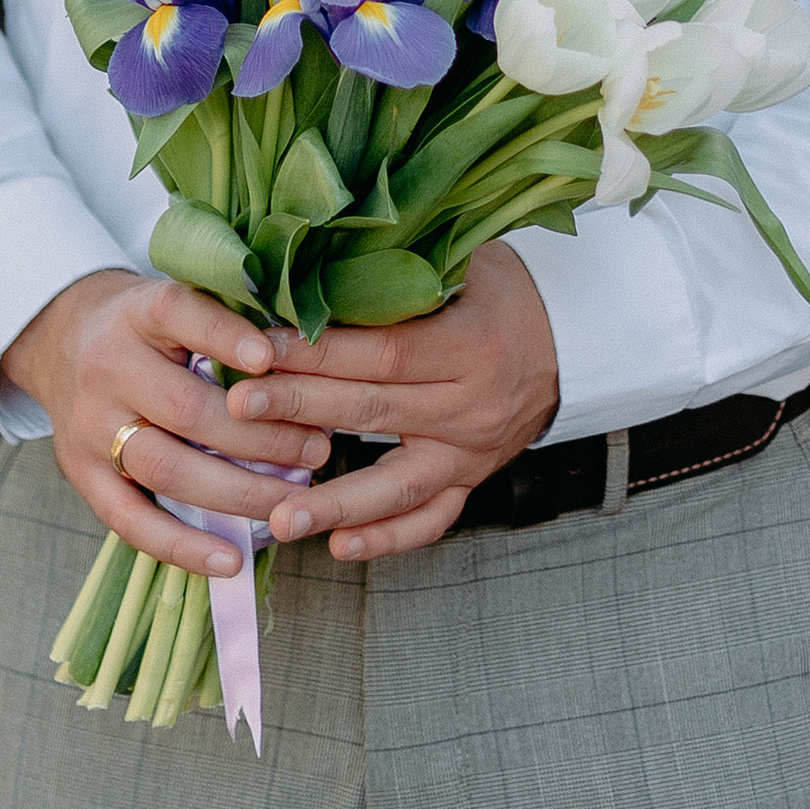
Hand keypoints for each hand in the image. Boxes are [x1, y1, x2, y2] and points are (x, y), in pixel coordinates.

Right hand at [0, 268, 334, 580]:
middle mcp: (107, 367)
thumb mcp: (177, 298)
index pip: (179, 314)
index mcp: (137, 312)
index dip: (224, 336)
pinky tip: (231, 560)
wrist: (63, 340)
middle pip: (185, 408)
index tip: (269, 358)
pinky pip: (131, 521)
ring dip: (237, 493)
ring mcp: (90, 426)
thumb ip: (228, 316)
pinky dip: (183, 547)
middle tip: (317, 449)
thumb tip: (304, 348)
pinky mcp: (82, 474)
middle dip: (259, 436)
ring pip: (166, 469)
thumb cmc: (147, 326)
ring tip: (292, 502)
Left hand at [225, 241, 560, 561]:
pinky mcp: (472, 478)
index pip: (380, 353)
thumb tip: (313, 263)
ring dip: (335, 503)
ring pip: (399, 485)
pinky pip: (431, 519)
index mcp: (468, 345)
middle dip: (300, 410)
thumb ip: (399, 269)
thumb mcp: (463, 261)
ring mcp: (473, 451)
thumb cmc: (502, 289)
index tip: (257, 347)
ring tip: (278, 519)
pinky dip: (387, 537)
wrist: (573, 338)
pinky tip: (338, 547)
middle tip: (236, 410)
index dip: (317, 352)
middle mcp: (471, 406)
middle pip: (374, 411)